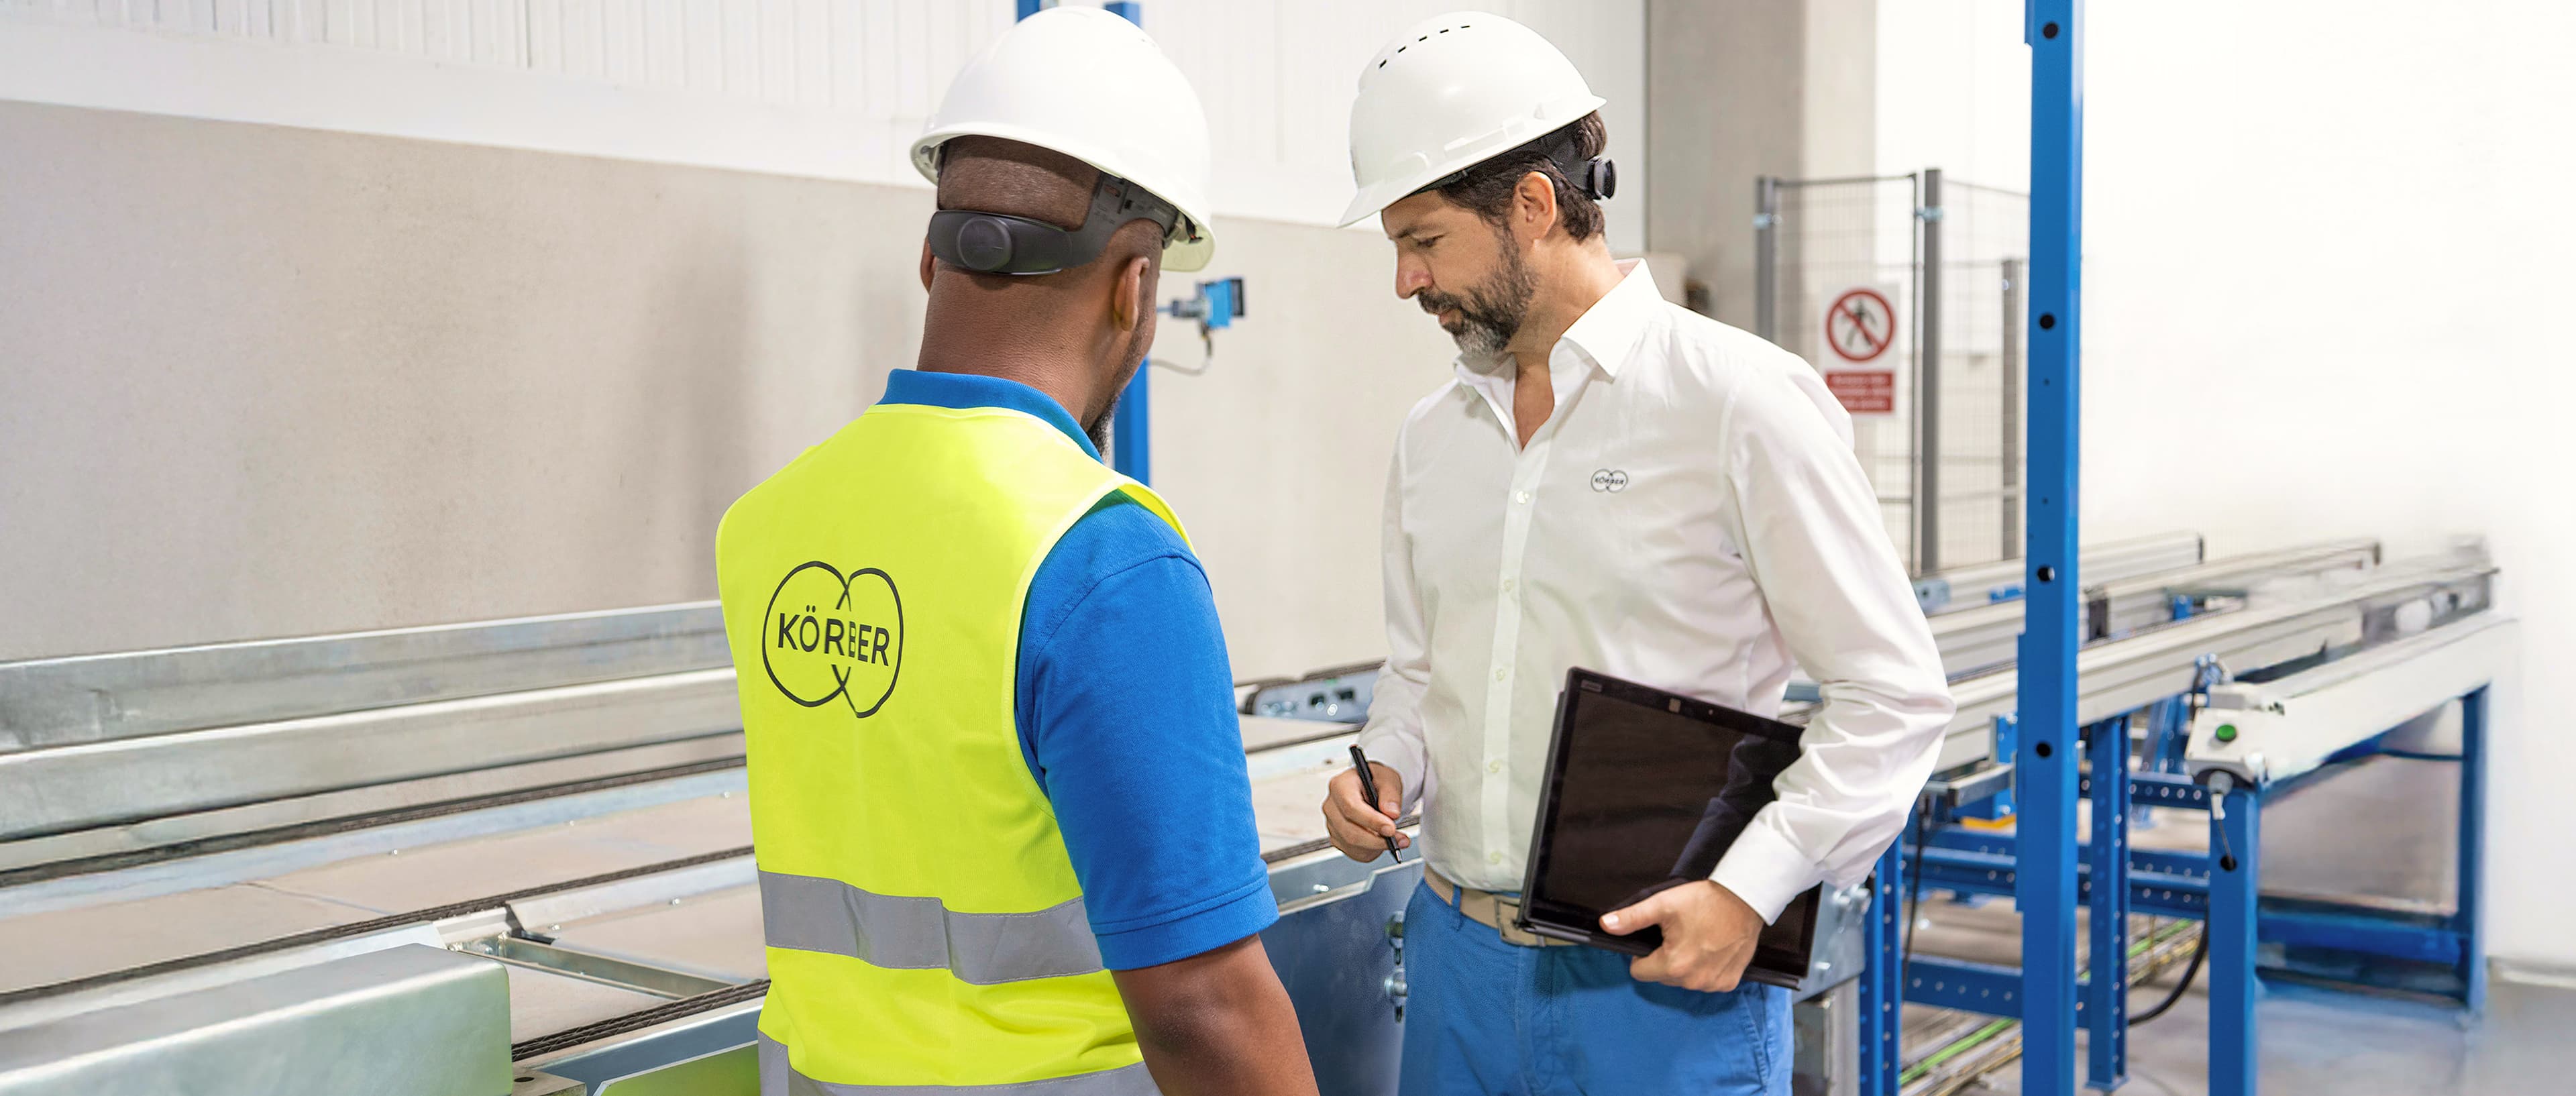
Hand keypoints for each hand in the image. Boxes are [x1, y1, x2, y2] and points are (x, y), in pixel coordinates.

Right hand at [1321, 762, 1408, 861]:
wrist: (1370, 788)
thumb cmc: (1375, 781)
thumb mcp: (1388, 778)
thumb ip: (1391, 794)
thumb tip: (1391, 813)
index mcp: (1340, 786)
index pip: (1351, 807)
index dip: (1371, 821)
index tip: (1390, 828)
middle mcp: (1331, 806)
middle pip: (1350, 831)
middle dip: (1377, 840)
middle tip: (1400, 839)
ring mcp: (1332, 824)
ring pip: (1352, 845)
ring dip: (1377, 847)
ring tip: (1395, 839)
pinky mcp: (1337, 838)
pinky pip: (1354, 853)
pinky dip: (1372, 851)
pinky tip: (1382, 842)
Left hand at [1600, 880, 1762, 991]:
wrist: (1745, 900)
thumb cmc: (1705, 901)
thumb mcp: (1663, 904)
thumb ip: (1632, 918)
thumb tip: (1606, 925)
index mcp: (1673, 966)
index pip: (1639, 972)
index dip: (1642, 955)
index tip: (1656, 939)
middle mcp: (1693, 981)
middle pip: (1662, 977)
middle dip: (1664, 959)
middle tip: (1679, 935)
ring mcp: (1713, 984)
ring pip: (1684, 980)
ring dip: (1685, 965)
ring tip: (1696, 940)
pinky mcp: (1728, 983)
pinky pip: (1706, 981)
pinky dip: (1705, 969)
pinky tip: (1712, 948)